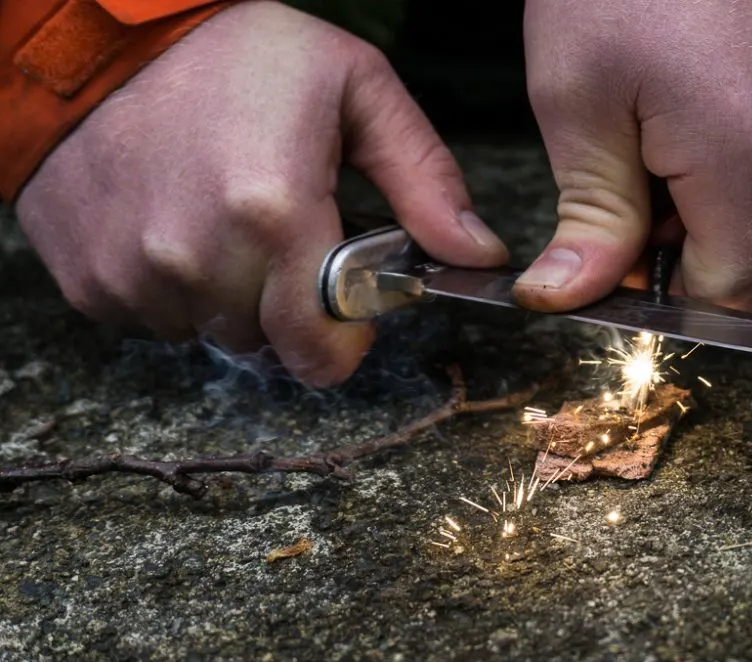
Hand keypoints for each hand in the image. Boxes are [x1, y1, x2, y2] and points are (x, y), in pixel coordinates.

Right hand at [15, 0, 507, 386]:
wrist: (102, 37)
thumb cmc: (238, 54)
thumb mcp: (356, 91)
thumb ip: (426, 180)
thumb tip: (479, 255)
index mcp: (272, 212)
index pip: (320, 349)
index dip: (345, 341)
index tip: (349, 310)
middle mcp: (196, 257)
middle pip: (270, 344)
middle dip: (291, 310)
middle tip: (286, 242)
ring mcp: (132, 274)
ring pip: (211, 333)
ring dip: (231, 298)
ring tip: (226, 223)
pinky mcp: (86, 278)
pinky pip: (153, 319)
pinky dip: (173, 290)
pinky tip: (175, 226)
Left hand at [516, 0, 751, 313]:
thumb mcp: (579, 101)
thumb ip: (589, 216)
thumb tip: (566, 298)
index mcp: (747, 159)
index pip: (730, 297)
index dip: (670, 303)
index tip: (621, 268)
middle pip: (740, 256)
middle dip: (674, 239)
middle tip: (623, 169)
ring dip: (701, 198)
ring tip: (661, 121)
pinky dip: (733, 162)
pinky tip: (697, 107)